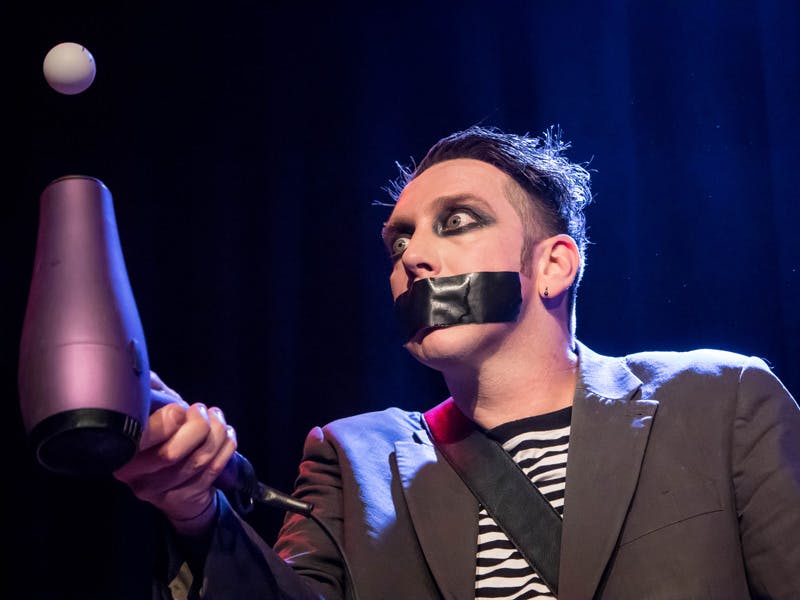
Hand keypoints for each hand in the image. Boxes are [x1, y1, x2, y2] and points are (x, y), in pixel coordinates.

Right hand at [114, 371, 237, 535]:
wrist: (173, 487)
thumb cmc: (162, 438)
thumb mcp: (150, 412)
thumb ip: (146, 392)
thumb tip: (144, 373)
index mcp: (121, 449)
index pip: (143, 436)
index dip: (169, 419)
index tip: (181, 409)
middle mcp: (135, 474)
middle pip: (171, 453)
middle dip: (198, 427)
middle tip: (202, 412)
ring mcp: (161, 490)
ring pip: (197, 461)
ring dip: (216, 433)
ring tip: (217, 419)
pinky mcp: (186, 497)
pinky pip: (214, 470)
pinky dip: (226, 447)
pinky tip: (226, 434)